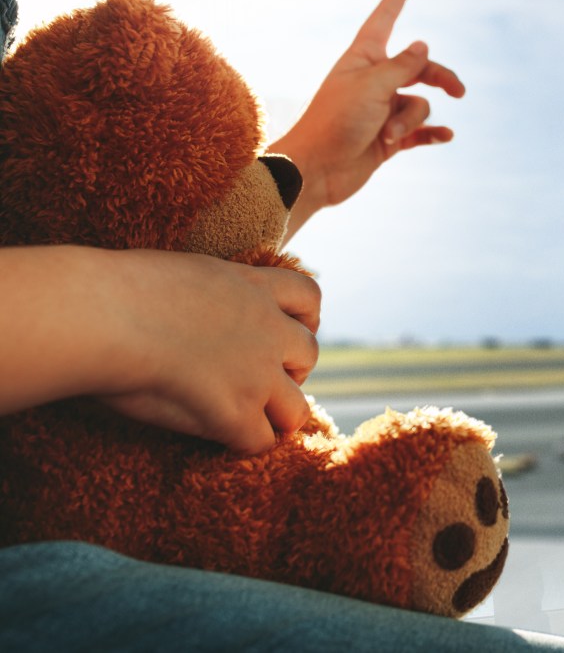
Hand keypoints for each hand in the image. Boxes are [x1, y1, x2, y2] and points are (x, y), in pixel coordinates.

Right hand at [88, 249, 320, 454]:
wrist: (98, 313)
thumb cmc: (115, 290)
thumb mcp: (180, 273)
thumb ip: (207, 292)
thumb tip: (203, 308)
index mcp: (251, 286)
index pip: (309, 297)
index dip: (303, 319)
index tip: (282, 330)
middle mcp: (266, 327)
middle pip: (310, 354)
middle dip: (290, 371)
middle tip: (258, 381)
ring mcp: (257, 373)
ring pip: (297, 408)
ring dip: (276, 416)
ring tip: (247, 420)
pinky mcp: (236, 412)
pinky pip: (261, 442)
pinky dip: (243, 445)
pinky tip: (219, 441)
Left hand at [270, 0, 464, 238]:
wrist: (316, 171)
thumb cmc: (336, 122)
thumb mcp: (373, 86)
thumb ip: (403, 65)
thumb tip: (422, 45)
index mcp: (363, 58)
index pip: (386, 18)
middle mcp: (374, 80)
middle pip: (420, 68)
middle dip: (440, 78)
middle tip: (460, 91)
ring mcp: (382, 110)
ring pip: (418, 104)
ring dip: (410, 120)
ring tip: (389, 135)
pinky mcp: (388, 138)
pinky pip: (419, 131)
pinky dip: (432, 133)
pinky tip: (446, 137)